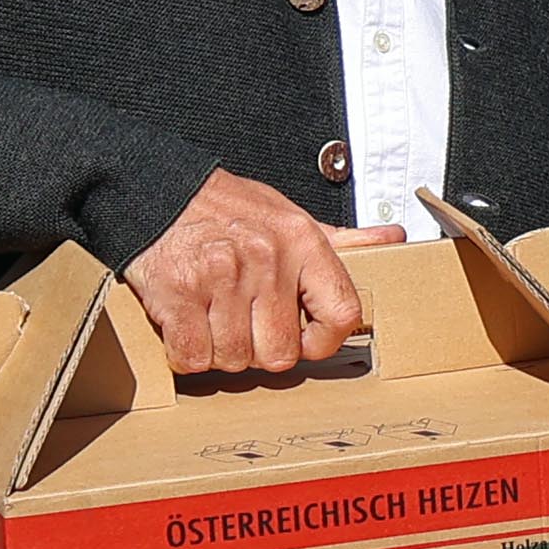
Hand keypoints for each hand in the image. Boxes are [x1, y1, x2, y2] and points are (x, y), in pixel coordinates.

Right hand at [123, 173, 395, 375]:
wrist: (156, 189)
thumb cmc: (224, 208)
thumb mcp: (288, 214)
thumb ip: (339, 239)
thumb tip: (392, 239)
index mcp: (301, 241)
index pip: (341, 314)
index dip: (324, 341)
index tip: (306, 341)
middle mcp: (266, 258)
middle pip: (280, 353)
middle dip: (259, 349)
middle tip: (242, 323)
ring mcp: (220, 276)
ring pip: (235, 359)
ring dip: (220, 351)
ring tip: (212, 318)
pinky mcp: (177, 294)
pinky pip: (193, 357)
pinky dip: (186, 354)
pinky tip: (186, 326)